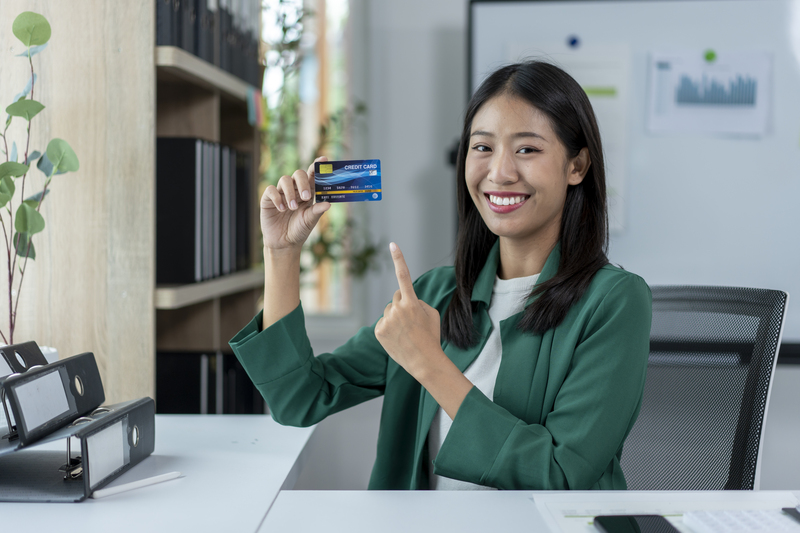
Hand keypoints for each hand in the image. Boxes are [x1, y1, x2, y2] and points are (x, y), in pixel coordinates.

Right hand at [260, 156, 330, 251]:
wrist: (284, 243)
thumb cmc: (299, 230)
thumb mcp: (310, 221)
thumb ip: (317, 211)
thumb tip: (328, 203)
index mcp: (307, 192)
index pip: (312, 175)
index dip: (317, 166)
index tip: (324, 160)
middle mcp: (294, 189)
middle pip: (298, 174)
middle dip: (302, 183)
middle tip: (306, 197)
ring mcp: (281, 193)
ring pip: (284, 180)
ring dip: (290, 193)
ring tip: (292, 208)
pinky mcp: (268, 199)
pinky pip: (271, 190)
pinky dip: (277, 198)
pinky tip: (281, 209)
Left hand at [374, 243, 442, 377]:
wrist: (424, 362)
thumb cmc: (431, 336)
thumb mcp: (431, 314)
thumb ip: (417, 301)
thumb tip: (405, 300)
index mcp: (411, 302)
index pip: (404, 276)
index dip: (399, 259)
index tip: (393, 244)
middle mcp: (396, 309)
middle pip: (397, 297)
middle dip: (403, 304)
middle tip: (412, 322)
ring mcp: (386, 320)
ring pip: (389, 310)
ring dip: (396, 317)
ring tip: (406, 333)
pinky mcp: (378, 330)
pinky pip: (383, 322)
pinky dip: (389, 327)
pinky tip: (397, 337)